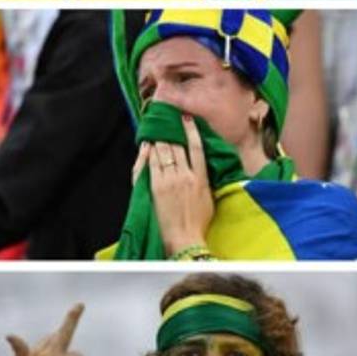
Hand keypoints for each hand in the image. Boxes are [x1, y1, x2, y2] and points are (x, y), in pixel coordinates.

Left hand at [133, 114, 213, 255]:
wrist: (185, 236)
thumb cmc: (198, 221)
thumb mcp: (209, 198)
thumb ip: (205, 180)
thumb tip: (202, 167)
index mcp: (201, 177)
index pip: (196, 148)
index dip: (191, 131)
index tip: (186, 119)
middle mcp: (185, 175)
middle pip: (176, 146)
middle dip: (170, 132)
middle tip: (165, 121)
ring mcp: (170, 180)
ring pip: (163, 152)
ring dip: (159, 140)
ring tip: (155, 130)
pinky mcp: (156, 186)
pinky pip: (151, 164)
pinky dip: (148, 153)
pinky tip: (147, 145)